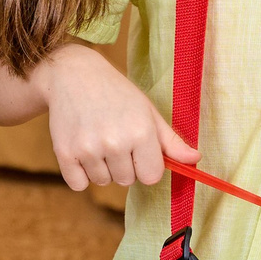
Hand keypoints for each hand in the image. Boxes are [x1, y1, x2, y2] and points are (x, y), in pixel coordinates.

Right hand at [40, 41, 196, 191]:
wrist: (72, 75)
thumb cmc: (116, 93)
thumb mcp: (147, 111)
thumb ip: (171, 140)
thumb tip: (195, 159)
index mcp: (140, 132)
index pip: (151, 177)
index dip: (145, 164)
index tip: (137, 148)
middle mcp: (115, 142)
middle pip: (126, 181)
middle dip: (122, 165)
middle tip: (112, 137)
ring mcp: (88, 148)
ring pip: (102, 181)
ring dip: (101, 167)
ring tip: (96, 139)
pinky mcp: (64, 153)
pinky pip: (79, 184)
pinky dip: (80, 173)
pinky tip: (81, 149)